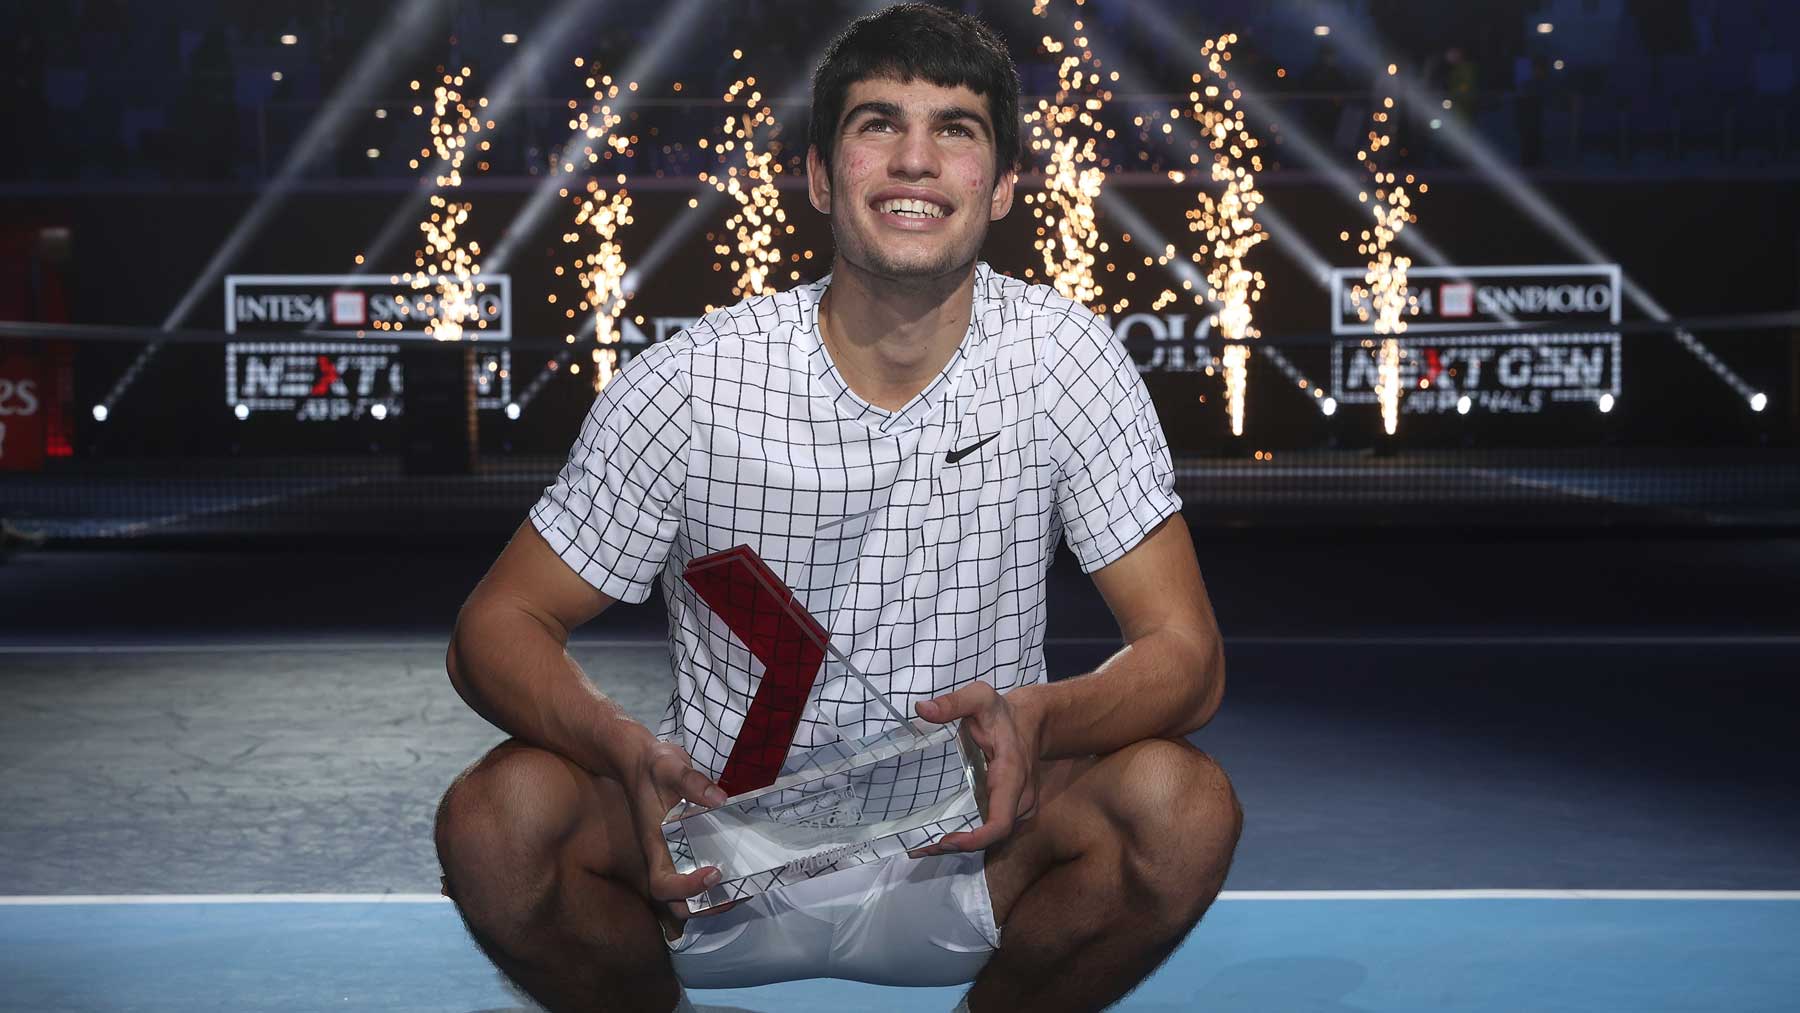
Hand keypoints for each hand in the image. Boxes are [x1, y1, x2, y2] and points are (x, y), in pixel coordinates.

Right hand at [621, 737, 737, 929]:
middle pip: (675, 903)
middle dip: (705, 906)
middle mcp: (663, 857)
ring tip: (744, 890)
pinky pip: (698, 874)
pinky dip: (718, 884)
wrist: (642, 762)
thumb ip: (691, 781)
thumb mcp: (669, 766)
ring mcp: (674, 856)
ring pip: (688, 896)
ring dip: (714, 901)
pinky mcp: (685, 849)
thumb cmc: (653, 766)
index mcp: (655, 845)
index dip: (687, 888)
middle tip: (736, 894)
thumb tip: (719, 799)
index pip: (662, 884)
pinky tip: (742, 871)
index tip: (714, 873)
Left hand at [910, 681, 1041, 855]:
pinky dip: (969, 837)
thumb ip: (953, 703)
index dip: (975, 839)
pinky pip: (992, 828)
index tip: (945, 841)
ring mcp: (1020, 807)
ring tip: (922, 848)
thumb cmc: (1003, 712)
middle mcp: (1021, 799)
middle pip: (993, 837)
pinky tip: (939, 838)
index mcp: (1012, 776)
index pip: (1000, 822)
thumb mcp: (979, 698)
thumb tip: (921, 709)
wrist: (1034, 720)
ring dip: (961, 846)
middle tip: (919, 849)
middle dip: (958, 846)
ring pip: (993, 837)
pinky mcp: (1013, 809)